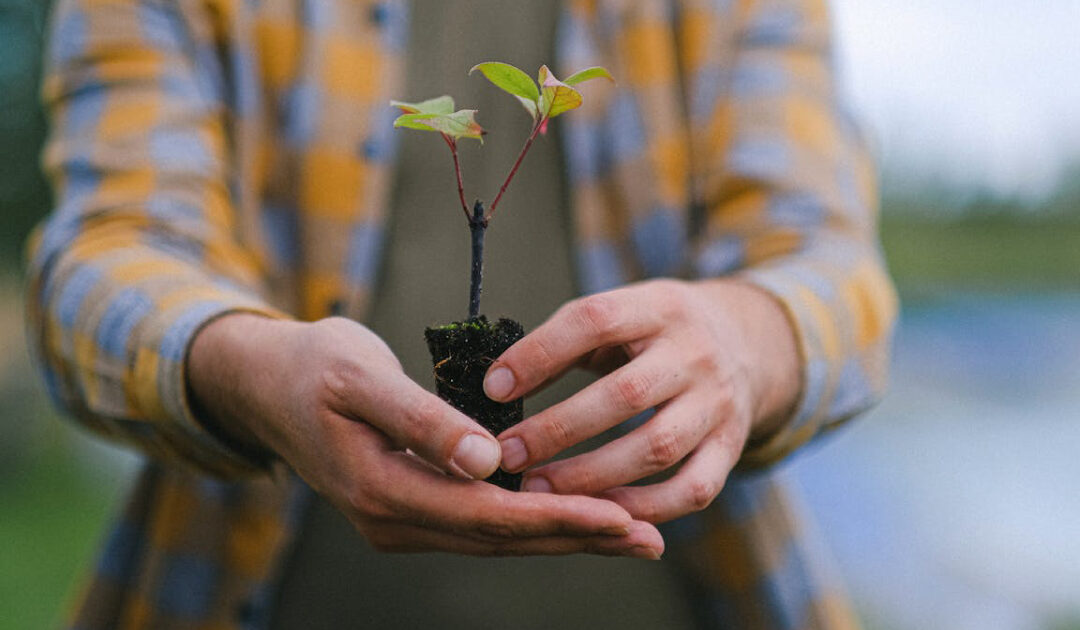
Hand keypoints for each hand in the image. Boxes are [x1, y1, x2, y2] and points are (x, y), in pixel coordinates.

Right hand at [187, 314, 662, 557]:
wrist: (265, 383)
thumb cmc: (313, 367)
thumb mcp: (360, 377)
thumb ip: (422, 419)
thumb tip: (487, 461)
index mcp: (381, 488)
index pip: (487, 514)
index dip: (556, 516)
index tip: (619, 516)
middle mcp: (393, 518)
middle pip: (501, 537)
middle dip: (577, 537)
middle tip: (649, 537)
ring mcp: (400, 519)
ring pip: (496, 535)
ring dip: (563, 535)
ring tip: (630, 533)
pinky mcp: (410, 507)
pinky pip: (482, 522)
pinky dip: (532, 520)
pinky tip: (573, 514)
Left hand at [484, 279, 799, 523]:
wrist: (746, 343)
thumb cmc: (654, 334)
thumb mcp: (621, 314)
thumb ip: (566, 341)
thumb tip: (498, 384)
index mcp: (658, 307)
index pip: (595, 321)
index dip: (540, 354)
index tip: (494, 388)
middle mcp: (694, 353)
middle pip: (625, 395)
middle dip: (558, 429)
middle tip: (507, 454)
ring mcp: (718, 403)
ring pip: (656, 448)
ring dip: (591, 475)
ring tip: (538, 490)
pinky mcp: (732, 446)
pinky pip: (692, 489)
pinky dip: (645, 507)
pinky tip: (599, 513)